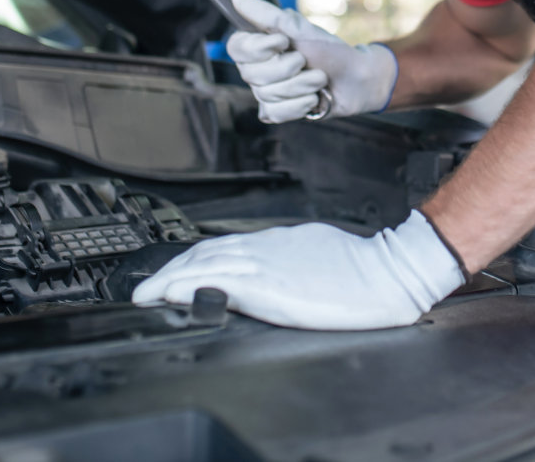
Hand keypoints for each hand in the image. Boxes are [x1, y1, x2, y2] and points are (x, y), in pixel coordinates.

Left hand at [131, 210, 464, 329]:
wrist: (387, 272)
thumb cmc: (362, 268)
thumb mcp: (318, 253)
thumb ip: (290, 259)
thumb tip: (274, 274)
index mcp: (278, 242)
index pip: (222, 246)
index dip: (192, 258)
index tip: (173, 272)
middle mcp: (265, 248)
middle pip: (204, 251)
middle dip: (172, 267)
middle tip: (148, 285)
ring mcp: (264, 265)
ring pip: (202, 263)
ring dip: (169, 277)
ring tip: (148, 292)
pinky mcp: (267, 286)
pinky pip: (214, 280)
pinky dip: (185, 284)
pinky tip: (169, 293)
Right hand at [227, 0, 397, 122]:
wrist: (355, 78)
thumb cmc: (328, 49)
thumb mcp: (298, 28)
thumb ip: (265, 14)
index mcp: (260, 45)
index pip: (236, 47)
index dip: (257, 48)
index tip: (283, 42)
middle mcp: (258, 68)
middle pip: (252, 74)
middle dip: (287, 68)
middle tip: (306, 60)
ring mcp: (266, 92)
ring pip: (267, 94)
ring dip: (301, 85)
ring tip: (318, 79)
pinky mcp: (278, 111)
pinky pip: (276, 112)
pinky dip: (299, 104)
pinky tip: (313, 98)